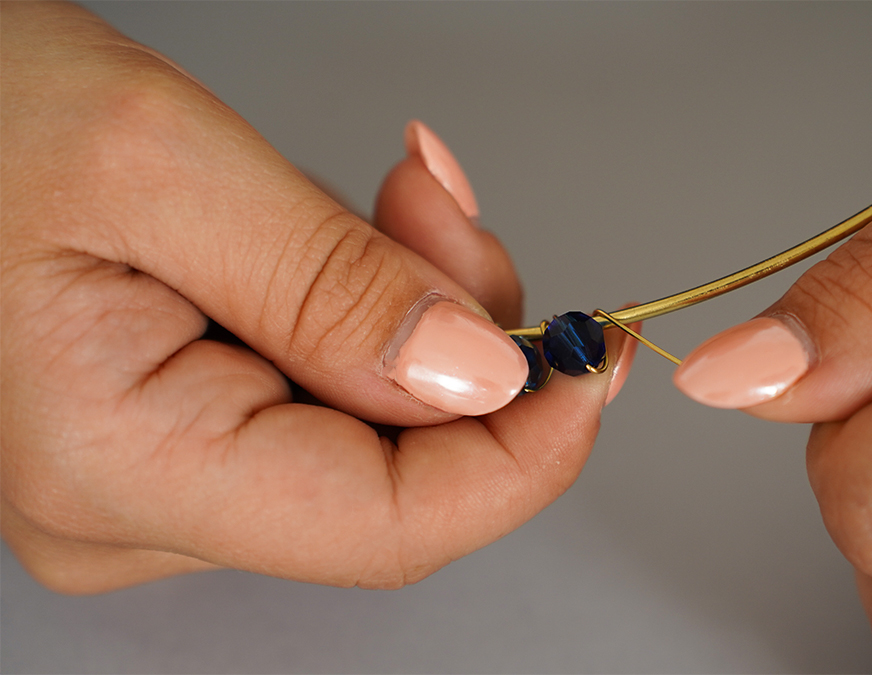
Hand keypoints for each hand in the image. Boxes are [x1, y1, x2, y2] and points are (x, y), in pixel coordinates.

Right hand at [1, 3, 633, 593]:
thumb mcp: (162, 163)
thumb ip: (334, 286)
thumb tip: (481, 378)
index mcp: (121, 464)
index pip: (390, 527)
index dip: (524, 454)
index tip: (588, 357)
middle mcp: (134, 510)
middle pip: (397, 474)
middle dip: (463, 339)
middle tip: (440, 207)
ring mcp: (155, 484)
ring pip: (372, 433)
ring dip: (415, 313)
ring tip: (385, 200)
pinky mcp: (176, 438)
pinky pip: (325, 402)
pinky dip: (366, 317)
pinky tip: (335, 238)